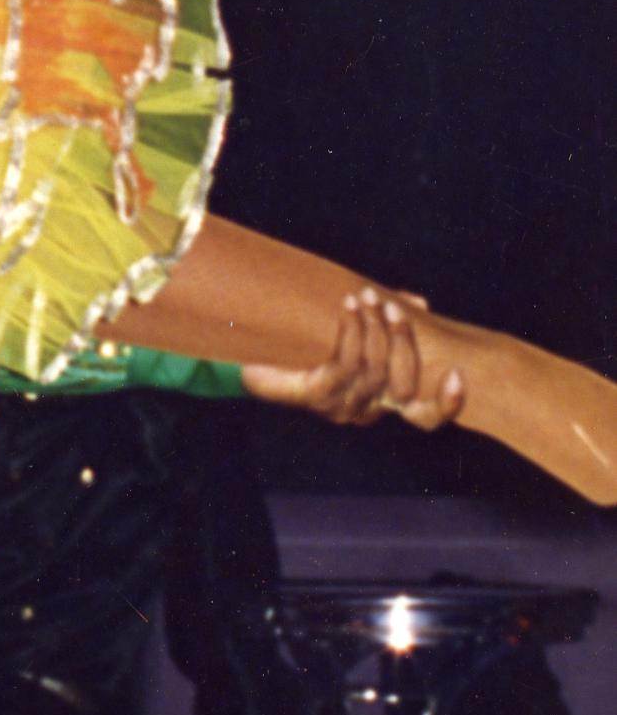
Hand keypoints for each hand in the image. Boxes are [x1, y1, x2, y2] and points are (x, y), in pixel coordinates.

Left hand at [242, 288, 465, 431]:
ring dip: (372, 330)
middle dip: (403, 343)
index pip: (427, 417)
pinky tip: (348, 308)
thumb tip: (418, 302)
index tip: (459, 375)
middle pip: (403, 386)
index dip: (448, 404)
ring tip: (365, 297)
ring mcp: (340, 406)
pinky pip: (344, 365)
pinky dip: (351, 332)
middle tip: (393, 309)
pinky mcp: (314, 396)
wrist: (255, 352)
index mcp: (383, 399)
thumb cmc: (312, 341)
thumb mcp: (359, 326)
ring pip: (373, 371)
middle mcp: (366, 409)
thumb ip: (389, 316)